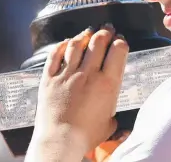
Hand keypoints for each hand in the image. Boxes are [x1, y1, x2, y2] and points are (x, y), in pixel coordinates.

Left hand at [26, 24, 128, 161]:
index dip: (121, 42)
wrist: (60, 142)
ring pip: (77, 45)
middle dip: (105, 32)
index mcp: (107, 84)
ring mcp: (67, 74)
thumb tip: (114, 116)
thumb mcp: (109, 124)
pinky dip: (61, 46)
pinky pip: (55, 55)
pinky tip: (66, 42)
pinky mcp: (50, 78)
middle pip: (98, 42)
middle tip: (107, 29)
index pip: (118, 51)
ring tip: (89, 32)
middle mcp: (88, 74)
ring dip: (84, 35)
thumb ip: (113, 114)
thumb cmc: (85, 136)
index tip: (120, 40)